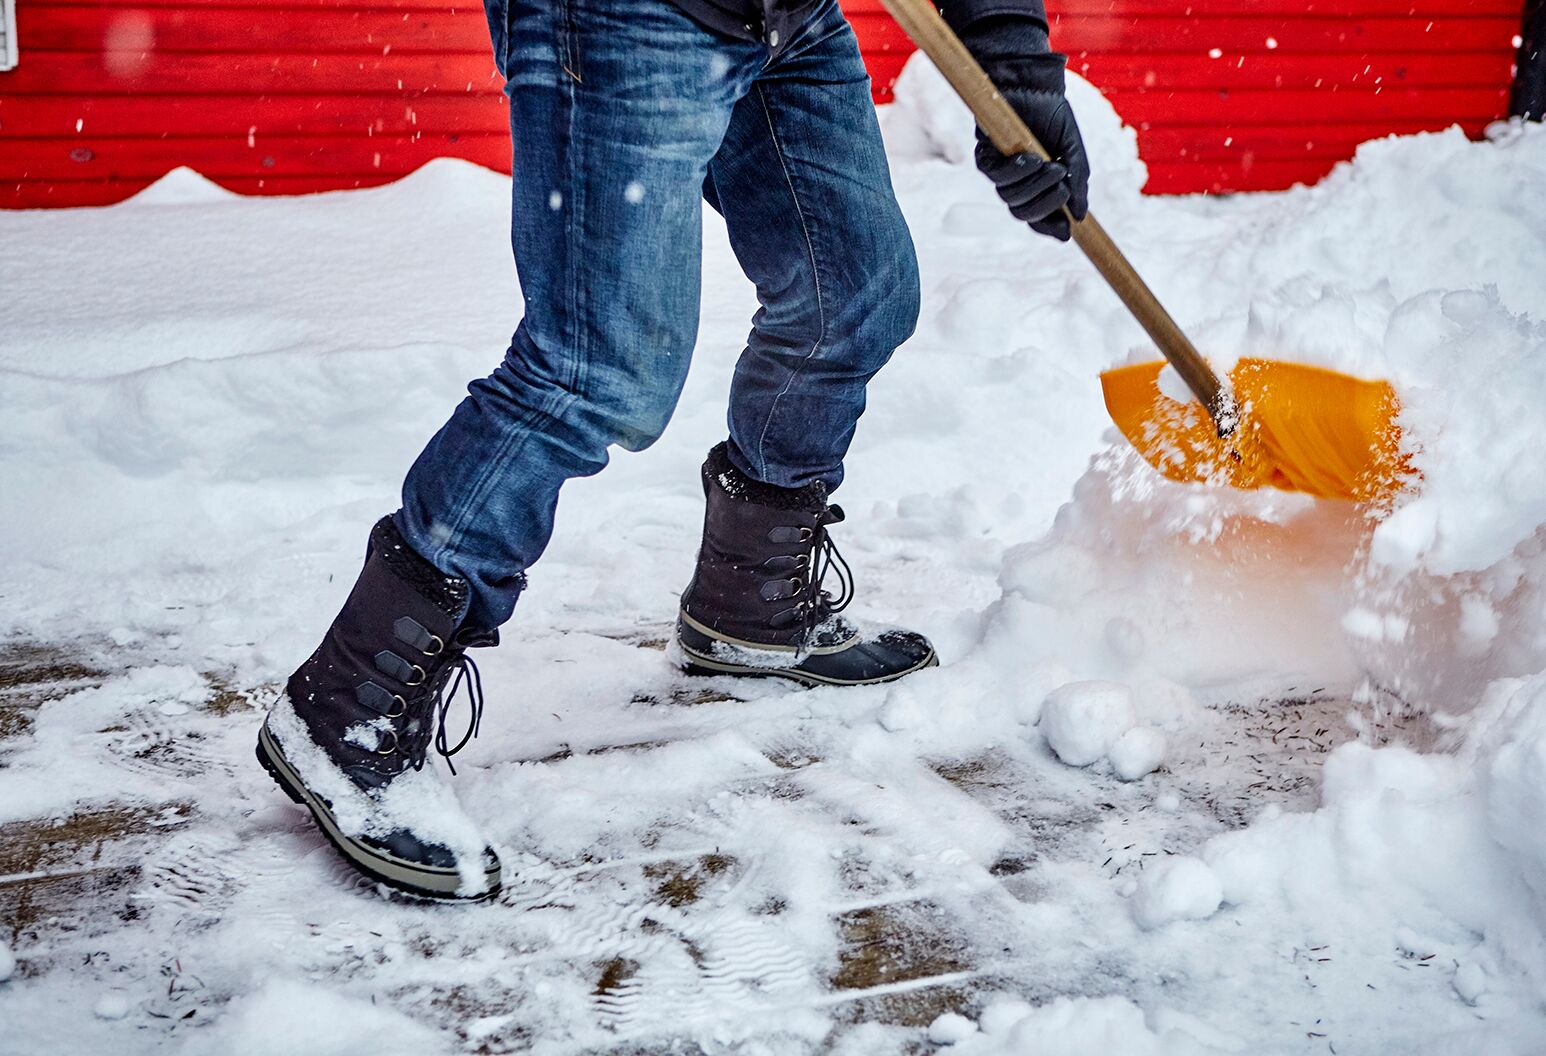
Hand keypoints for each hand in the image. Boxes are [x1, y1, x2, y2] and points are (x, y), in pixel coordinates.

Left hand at [958, 18, 1089, 240]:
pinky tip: (1030, 159)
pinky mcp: (985, 157)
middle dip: (1045, 206)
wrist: (1036, 86)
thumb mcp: (1073, 151)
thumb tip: (1081, 216)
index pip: (1040, 218)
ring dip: (1034, 185)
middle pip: (1023, 213)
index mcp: (1038, 187)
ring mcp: (1001, 172)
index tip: (1067, 231)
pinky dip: (1015, 171)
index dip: (1051, 228)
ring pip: (1010, 198)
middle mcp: (1017, 184)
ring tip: (1052, 165)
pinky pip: (996, 176)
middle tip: (1063, 188)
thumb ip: (1077, 182)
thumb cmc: (1054, 118)